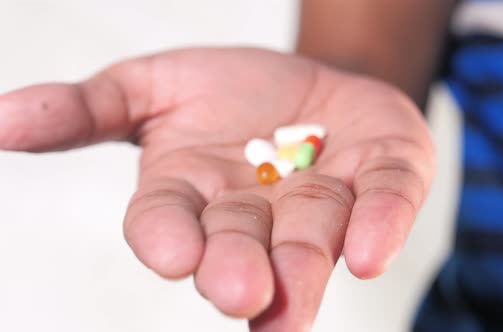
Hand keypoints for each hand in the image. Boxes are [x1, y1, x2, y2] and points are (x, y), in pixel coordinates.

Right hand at [0, 48, 434, 330]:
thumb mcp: (151, 87)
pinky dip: (380, 224)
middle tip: (242, 293)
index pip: (169, 223)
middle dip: (239, 267)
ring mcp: (325, 199)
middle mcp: (257, 211)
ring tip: (293, 297)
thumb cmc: (228, 94)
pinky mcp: (383, 177)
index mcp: (197, 194)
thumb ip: (86, 109)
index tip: (174, 253)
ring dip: (305, 265)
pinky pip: (385, 202)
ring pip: (313, 236)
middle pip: (242, 243)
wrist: (308, 81)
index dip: (168, 238)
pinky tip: (372, 251)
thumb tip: (0, 119)